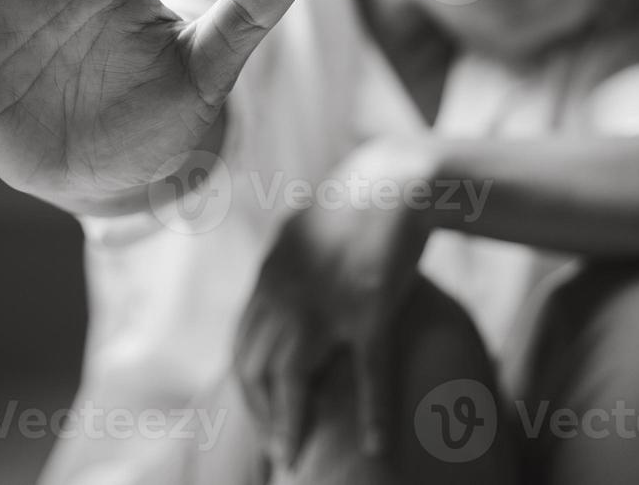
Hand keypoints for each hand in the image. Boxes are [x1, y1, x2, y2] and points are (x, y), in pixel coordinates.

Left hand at [234, 137, 438, 464]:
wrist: (396, 182)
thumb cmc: (355, 207)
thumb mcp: (301, 233)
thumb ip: (281, 267)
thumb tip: (266, 293)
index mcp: (270, 276)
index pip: (242, 345)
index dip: (246, 387)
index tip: (257, 414)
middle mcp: (287, 293)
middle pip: (256, 367)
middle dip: (260, 413)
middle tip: (277, 447)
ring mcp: (326, 302)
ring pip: (295, 377)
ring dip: (292, 423)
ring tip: (296, 456)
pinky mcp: (370, 308)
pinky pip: (368, 372)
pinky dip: (371, 413)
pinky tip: (373, 445)